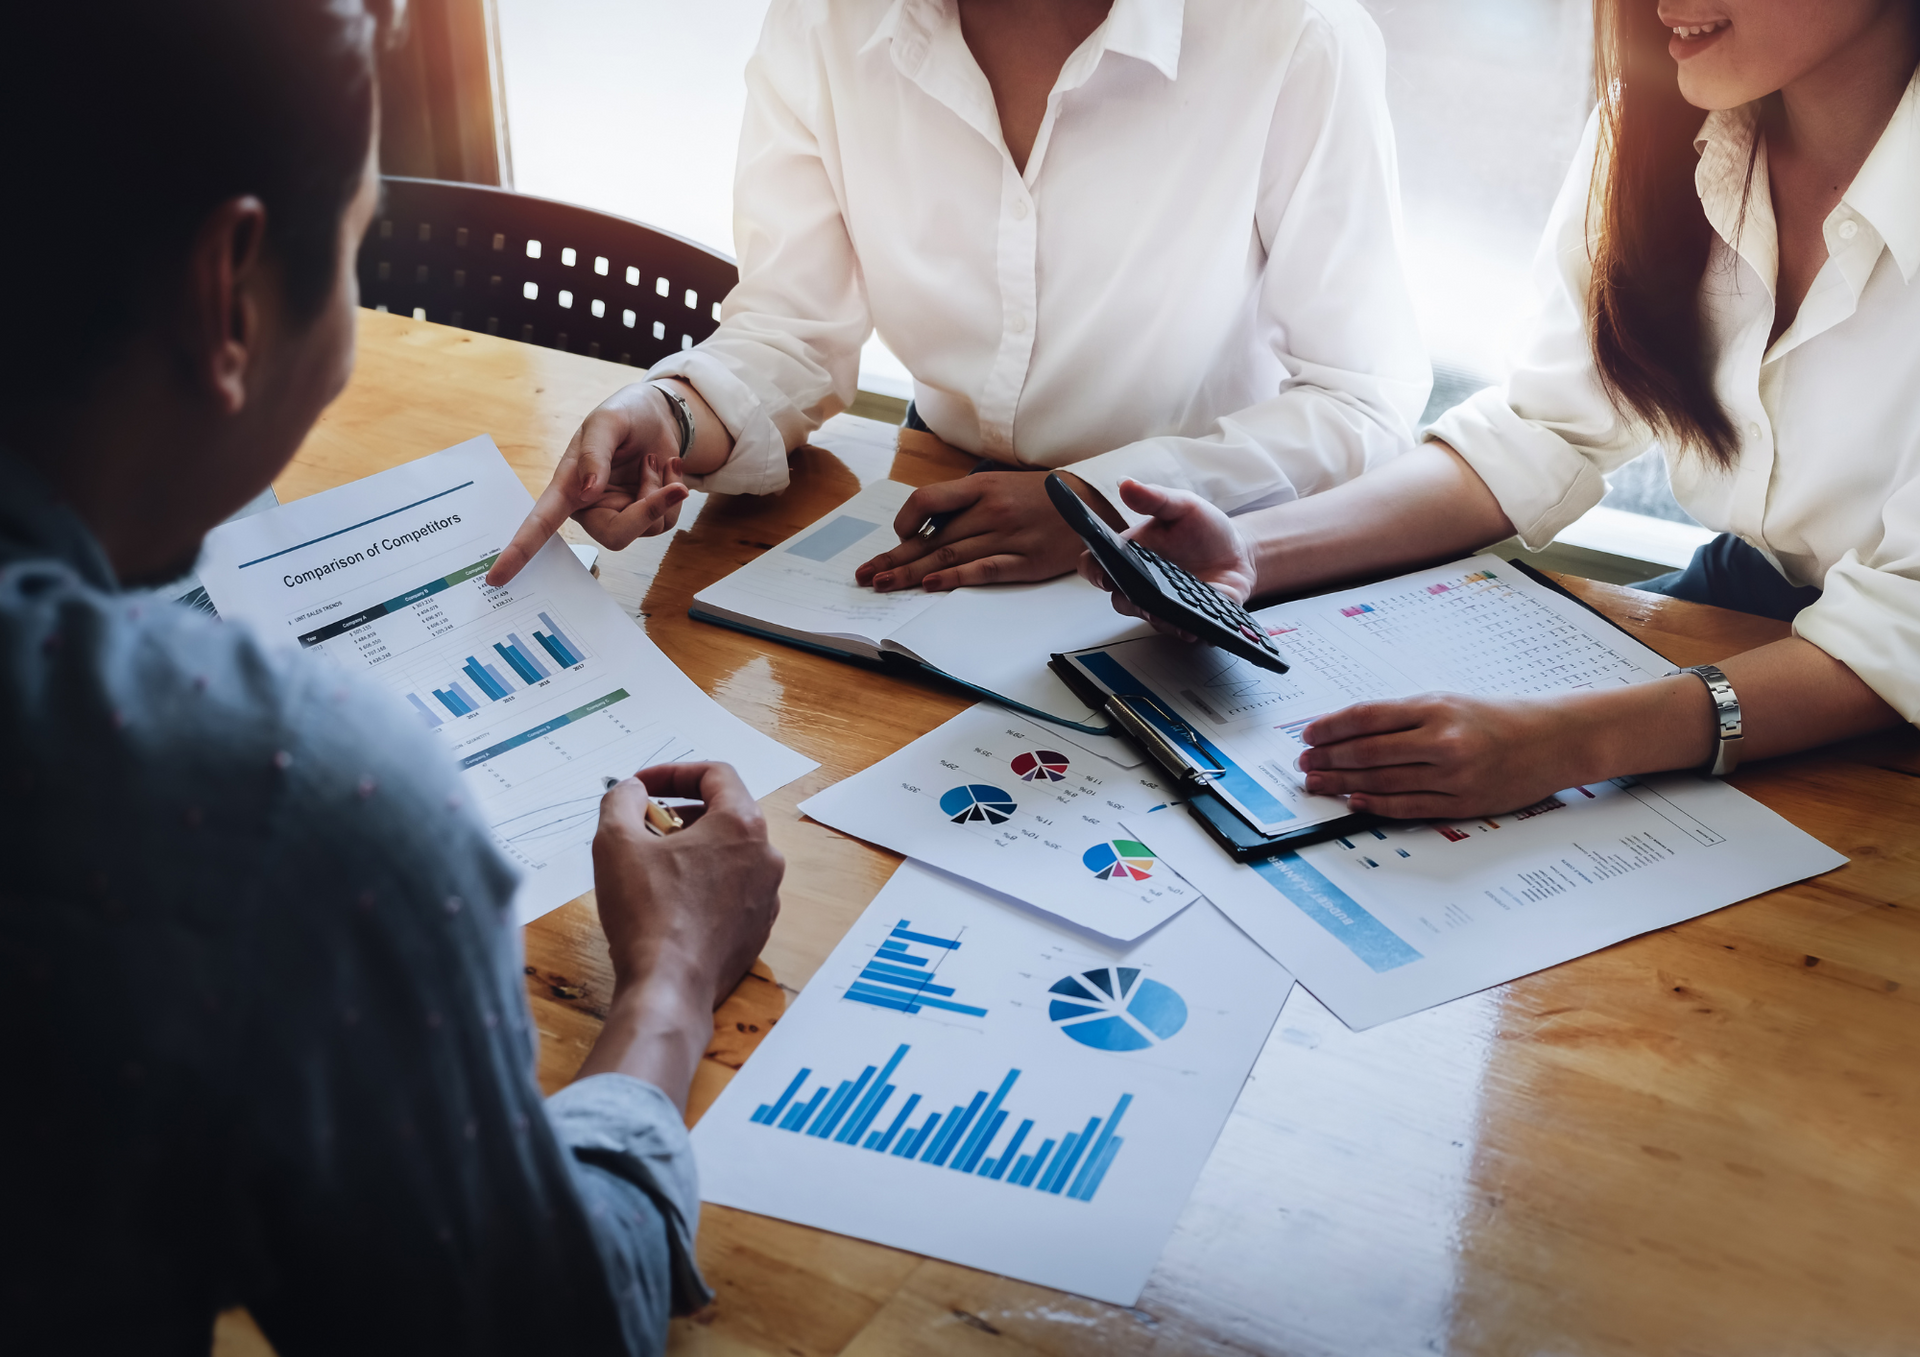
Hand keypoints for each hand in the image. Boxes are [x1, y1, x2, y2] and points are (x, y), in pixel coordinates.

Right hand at [484, 382, 692, 585]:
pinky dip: (674, 492)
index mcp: (568, 487)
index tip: (496, 577)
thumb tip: (589, 492)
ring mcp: (619, 513)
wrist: (656, 415)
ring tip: (652, 460)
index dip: (520, 551)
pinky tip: (665, 466)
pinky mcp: (645, 515)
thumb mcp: (606, 423)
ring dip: (661, 492)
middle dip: (648, 512)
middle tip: (672, 486)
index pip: (540, 523)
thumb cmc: (622, 416)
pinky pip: (666, 520)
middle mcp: (591, 507)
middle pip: (616, 535)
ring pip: (648, 527)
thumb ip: (596, 455)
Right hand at [591, 762, 783, 1003]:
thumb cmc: (646, 912)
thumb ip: (622, 800)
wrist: (670, 987)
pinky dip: (704, 882)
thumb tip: (632, 790)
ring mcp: (768, 895)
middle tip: (644, 826)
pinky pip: (733, 890)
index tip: (641, 786)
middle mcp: (767, 856)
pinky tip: (670, 901)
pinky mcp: (758, 928)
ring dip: (693, 848)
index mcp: (742, 825)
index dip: (673, 773)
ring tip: (653, 864)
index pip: (715, 774)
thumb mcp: (616, 841)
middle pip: (726, 813)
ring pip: (730, 854)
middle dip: (681, 812)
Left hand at [852, 469, 1108, 591]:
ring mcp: (1008, 536)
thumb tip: (929, 528)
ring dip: (912, 573)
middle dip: (895, 558)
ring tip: (884, 584)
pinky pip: (984, 569)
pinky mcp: (1025, 561)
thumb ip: (967, 503)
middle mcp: (990, 510)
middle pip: (932, 538)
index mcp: (981, 487)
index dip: (905, 522)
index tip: (897, 538)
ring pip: (949, 556)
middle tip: (866, 575)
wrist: (1093, 504)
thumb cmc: (1041, 496)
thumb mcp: (1001, 485)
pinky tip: (931, 585)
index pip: (928, 500)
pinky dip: (955, 577)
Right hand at [1077, 478, 1257, 638]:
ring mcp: (1163, 606)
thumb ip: (1154, 498)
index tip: (1103, 572)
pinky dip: (1187, 629)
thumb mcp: (1181, 506)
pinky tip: (1195, 625)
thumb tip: (1126, 484)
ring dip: (1159, 618)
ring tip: (1172, 612)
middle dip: (1129, 599)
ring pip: (1150, 619)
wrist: (1239, 552)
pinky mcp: (1189, 620)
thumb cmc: (1203, 529)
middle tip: (1140, 594)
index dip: (1094, 572)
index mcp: (1131, 556)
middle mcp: (1141, 585)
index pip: (1096, 567)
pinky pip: (1181, 630)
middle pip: (1121, 600)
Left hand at [1297, 693, 1593, 819]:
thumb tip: (1348, 730)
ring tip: (1318, 783)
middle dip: (1328, 759)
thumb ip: (1402, 716)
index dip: (1330, 728)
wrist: (1553, 740)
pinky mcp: (1464, 802)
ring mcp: (1453, 774)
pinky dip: (1377, 805)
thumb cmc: (1496, 719)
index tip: (1308, 735)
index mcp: (1435, 708)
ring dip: (1343, 783)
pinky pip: (1409, 807)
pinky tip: (1355, 801)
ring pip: (1383, 781)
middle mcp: (1442, 740)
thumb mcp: (1448, 701)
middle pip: (1368, 752)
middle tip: (1304, 764)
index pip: (1366, 717)